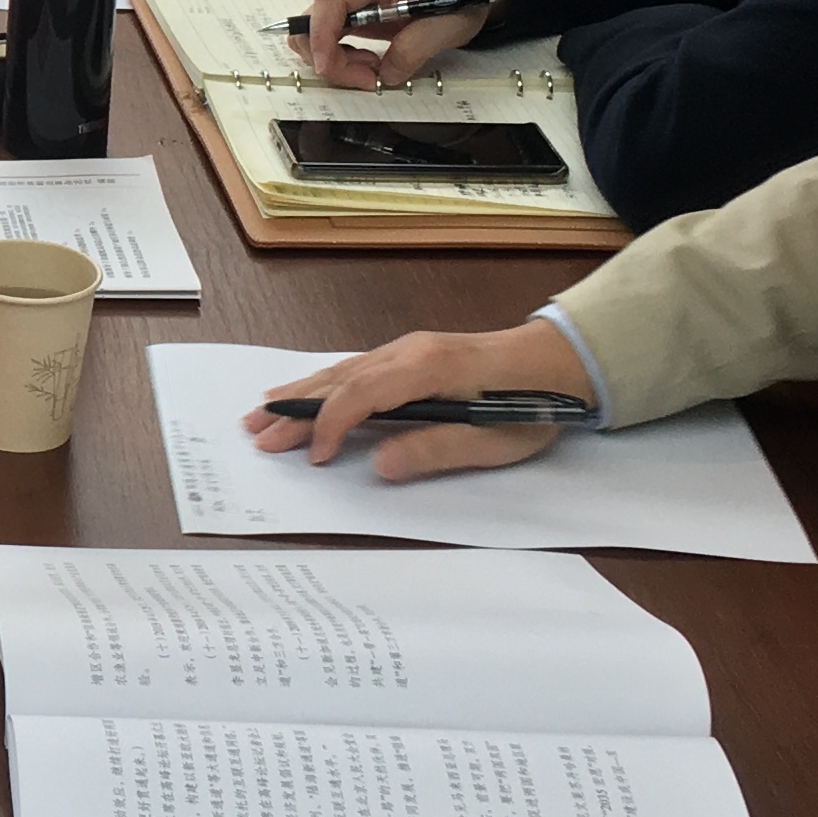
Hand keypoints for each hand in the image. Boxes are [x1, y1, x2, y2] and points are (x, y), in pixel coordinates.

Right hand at [243, 322, 594, 481]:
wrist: (560, 361)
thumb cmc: (532, 403)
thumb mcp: (492, 440)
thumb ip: (435, 450)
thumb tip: (382, 465)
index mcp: (428, 369)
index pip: (361, 395)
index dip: (332, 426)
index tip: (317, 459)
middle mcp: (409, 352)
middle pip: (340, 380)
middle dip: (297, 408)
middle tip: (257, 433)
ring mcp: (407, 350)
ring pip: (342, 371)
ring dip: (302, 393)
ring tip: (263, 411)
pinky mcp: (411, 357)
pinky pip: (356, 369)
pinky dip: (324, 383)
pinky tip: (306, 391)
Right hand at [297, 0, 512, 87]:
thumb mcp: (448, 25)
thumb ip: (415, 49)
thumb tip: (386, 75)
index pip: (331, 1)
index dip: (320, 35)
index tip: (327, 67)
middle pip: (314, 19)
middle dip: (327, 56)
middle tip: (367, 78)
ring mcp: (353, 0)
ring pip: (317, 32)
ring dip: (334, 60)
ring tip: (372, 70)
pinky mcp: (357, 15)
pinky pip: (331, 37)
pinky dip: (340, 58)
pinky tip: (370, 63)